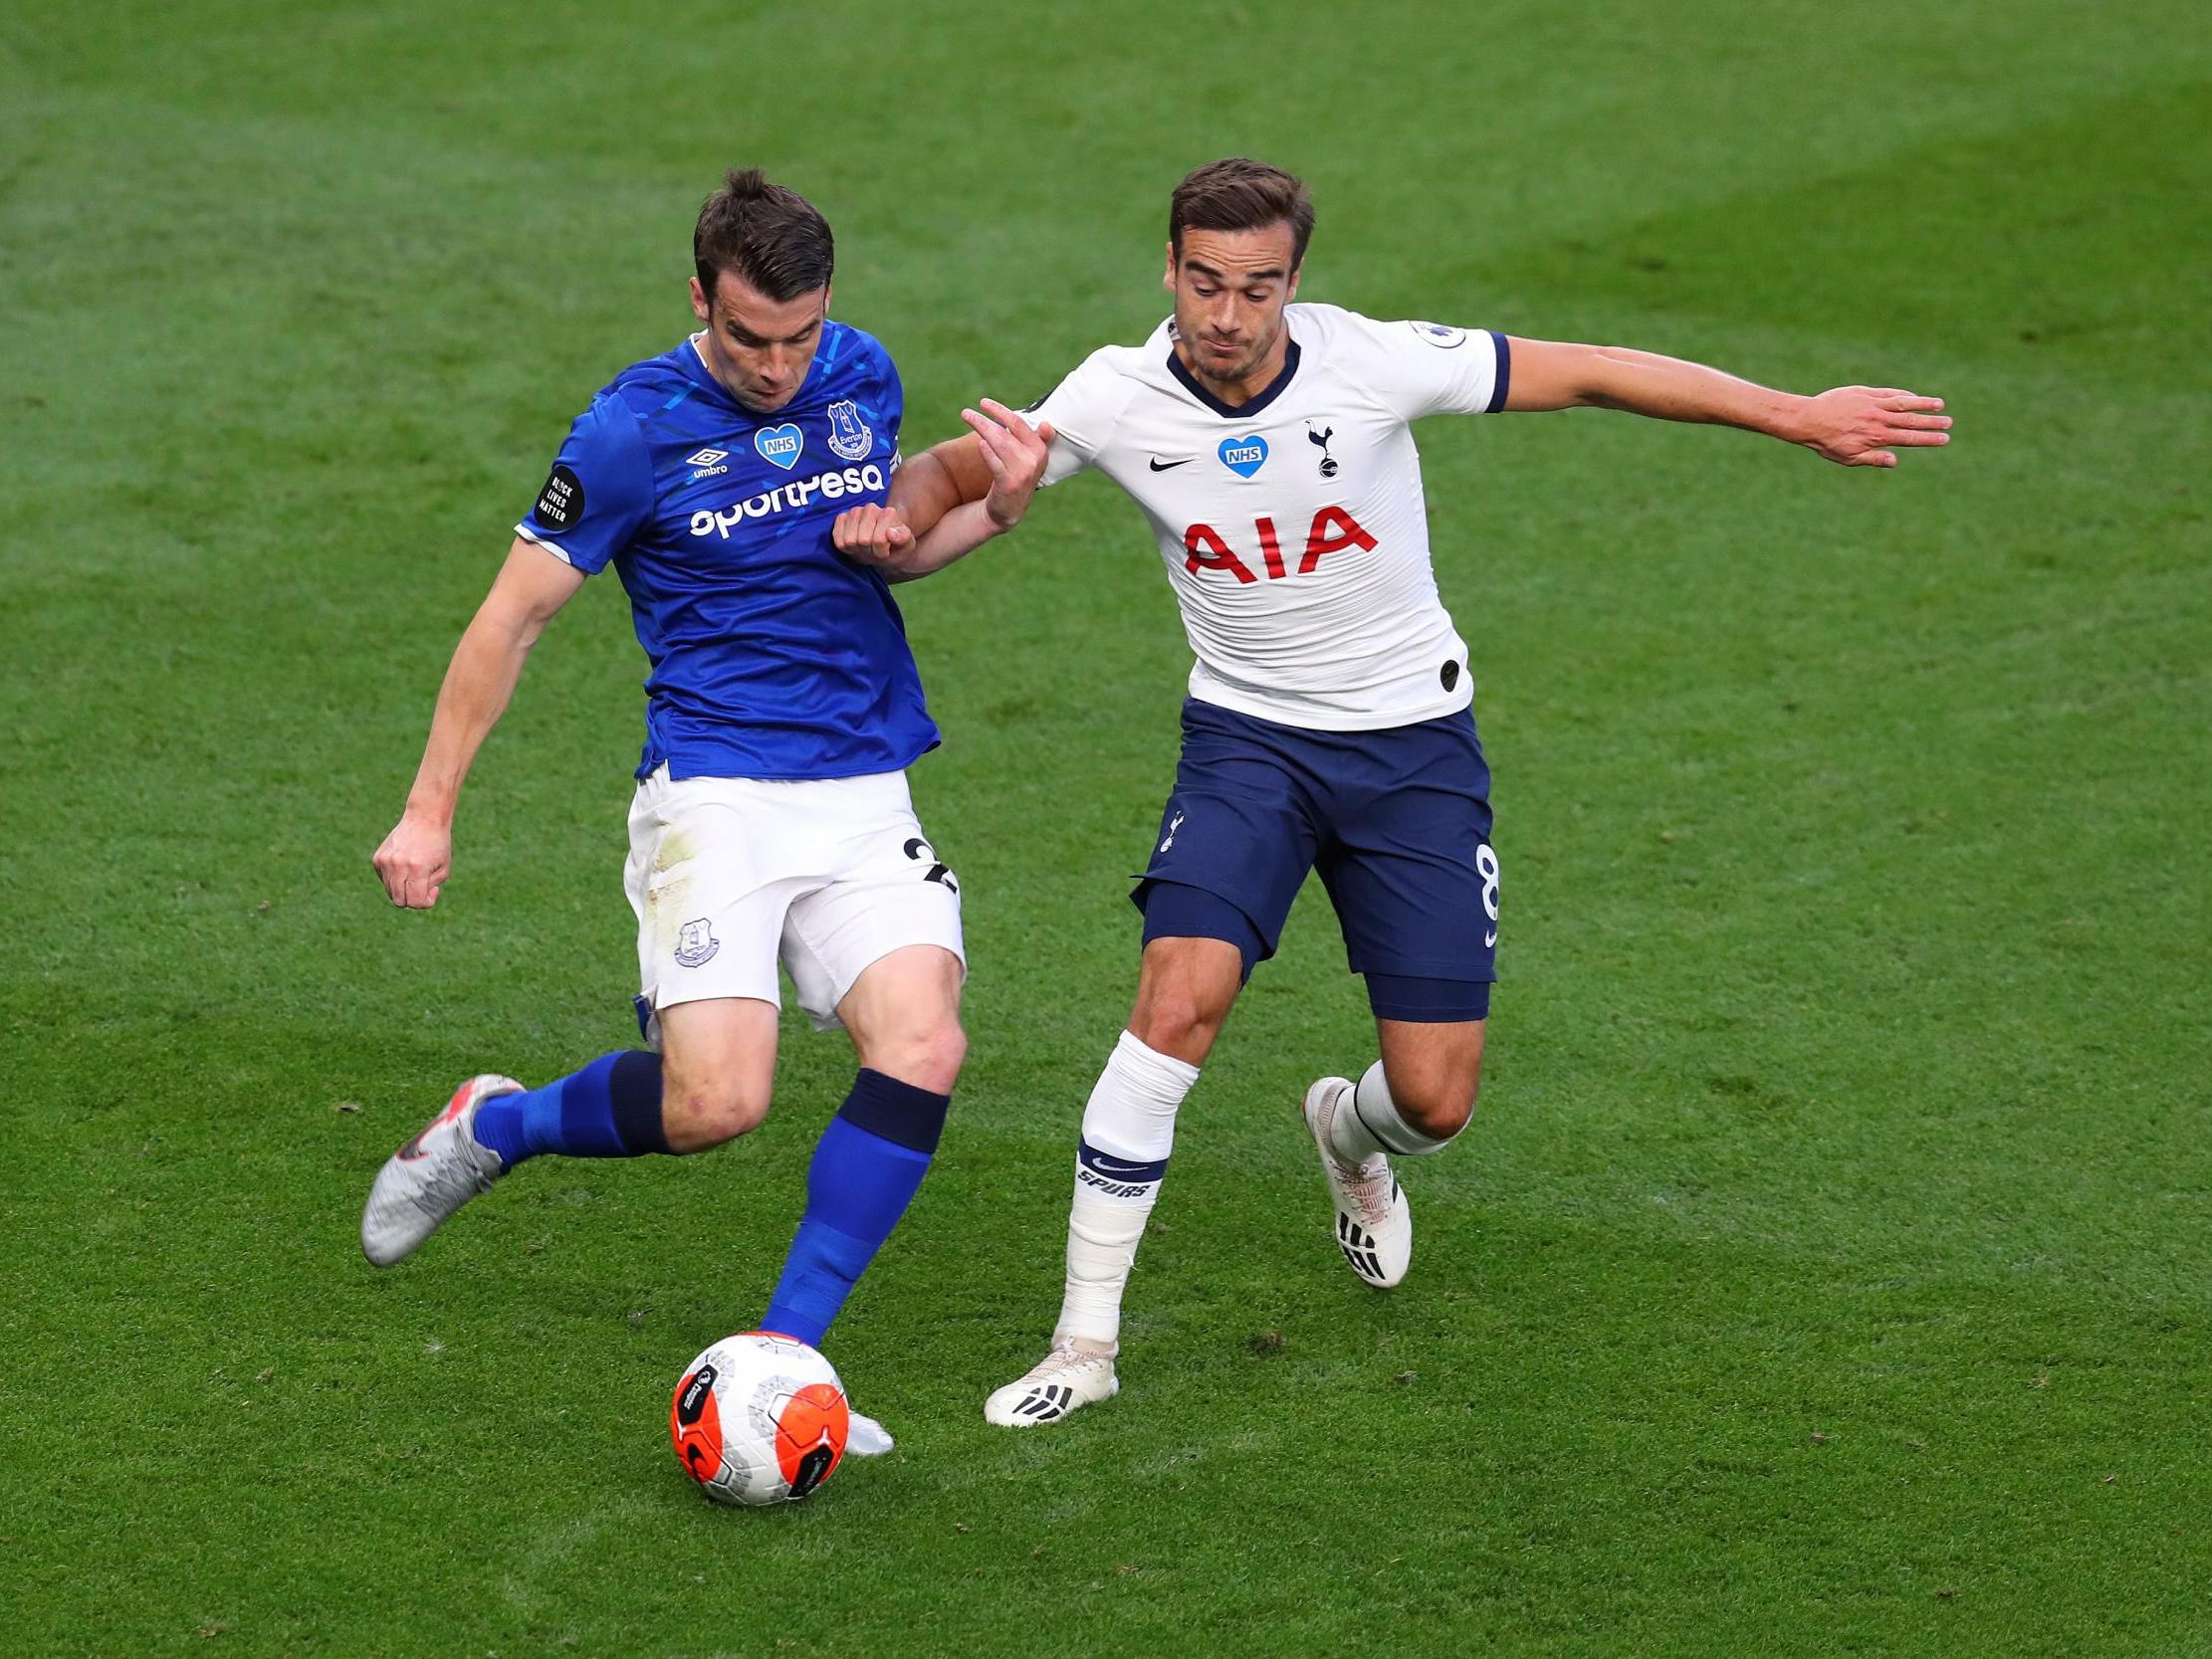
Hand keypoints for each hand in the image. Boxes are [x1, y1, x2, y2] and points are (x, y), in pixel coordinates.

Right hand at [373, 809, 451, 908]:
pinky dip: (395, 879)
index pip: (415, 902)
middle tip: (423, 885)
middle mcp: (398, 865)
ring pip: (390, 892)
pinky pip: (384, 880)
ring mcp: (385, 861)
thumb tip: (414, 900)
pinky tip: (405, 866)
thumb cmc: (438, 845)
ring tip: (415, 874)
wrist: (424, 819)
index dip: (425, 902)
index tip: (433, 890)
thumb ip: (429, 889)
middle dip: (413, 899)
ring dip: (403, 889)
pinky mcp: (377, 859)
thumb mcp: (443, 869)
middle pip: (399, 900)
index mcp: (417, 868)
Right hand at [832, 502, 913, 565]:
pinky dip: (846, 548)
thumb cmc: (895, 547)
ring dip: (857, 551)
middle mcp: (871, 508)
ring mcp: (855, 512)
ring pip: (849, 541)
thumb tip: (891, 533)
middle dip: (869, 551)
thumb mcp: (907, 546)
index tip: (887, 551)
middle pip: (862, 541)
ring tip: (866, 548)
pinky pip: (837, 539)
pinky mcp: (842, 518)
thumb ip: (904, 538)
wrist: (884, 544)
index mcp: (889, 513)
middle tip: (875, 550)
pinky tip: (855, 546)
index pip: (879, 540)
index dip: (881, 552)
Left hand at [963, 399, 1055, 530]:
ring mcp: (1022, 473)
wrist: (1010, 509)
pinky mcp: (1009, 485)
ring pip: (999, 444)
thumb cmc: (1016, 476)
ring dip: (981, 429)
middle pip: (1005, 432)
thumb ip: (1036, 440)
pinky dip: (988, 453)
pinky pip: (996, 464)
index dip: (1000, 411)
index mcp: (1040, 450)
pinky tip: (980, 443)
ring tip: (966, 419)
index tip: (983, 403)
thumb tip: (1047, 424)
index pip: (1018, 423)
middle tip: (966, 412)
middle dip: (984, 419)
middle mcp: (1034, 460)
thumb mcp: (1029, 459)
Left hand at [1795, 387, 1950, 467]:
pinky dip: (1904, 395)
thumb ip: (1873, 459)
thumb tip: (1895, 462)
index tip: (1944, 439)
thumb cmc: (1827, 443)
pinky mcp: (1865, 393)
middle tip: (1949, 423)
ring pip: (1904, 404)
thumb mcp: (1848, 458)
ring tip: (1940, 405)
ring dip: (1923, 404)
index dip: (1928, 439)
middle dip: (1932, 422)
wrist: (1809, 420)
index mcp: (1876, 438)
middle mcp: (1878, 421)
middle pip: (1911, 421)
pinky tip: (1914, 397)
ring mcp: (1873, 405)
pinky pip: (1889, 394)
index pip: (1909, 439)